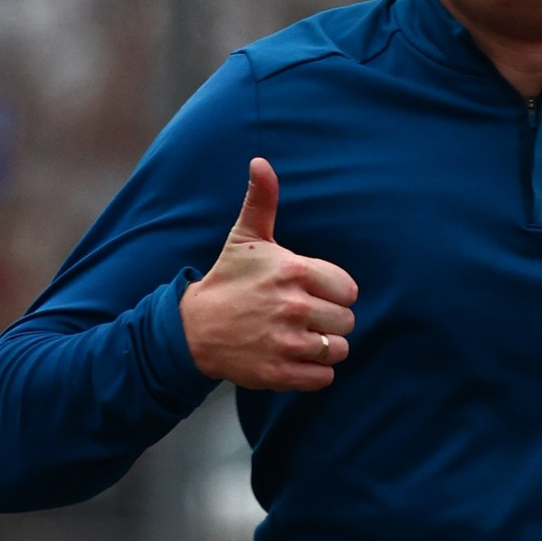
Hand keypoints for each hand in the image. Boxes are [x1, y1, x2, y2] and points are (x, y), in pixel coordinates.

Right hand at [178, 157, 358, 393]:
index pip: (349, 289)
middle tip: (304, 317)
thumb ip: (261, 200)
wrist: (193, 329)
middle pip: (347, 321)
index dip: (334, 292)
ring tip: (301, 337)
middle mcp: (293, 307)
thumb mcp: (245, 237)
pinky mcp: (280, 373)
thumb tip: (260, 162)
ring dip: (325, 347)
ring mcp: (286, 342)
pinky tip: (296, 358)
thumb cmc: (227, 280)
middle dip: (330, 320)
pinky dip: (315, 372)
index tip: (312, 292)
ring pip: (338, 350)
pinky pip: (324, 378)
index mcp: (293, 271)